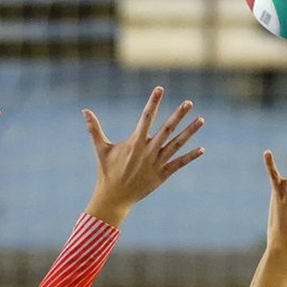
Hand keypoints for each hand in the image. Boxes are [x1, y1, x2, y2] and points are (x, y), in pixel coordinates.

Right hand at [83, 87, 204, 225]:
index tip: (160, 88)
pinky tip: (202, 149)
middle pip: (166, 129)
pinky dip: (190, 156)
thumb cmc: (107, 171)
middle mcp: (148, 151)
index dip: (153, 102)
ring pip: (177, 144)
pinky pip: (179, 164)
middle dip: (178, 115)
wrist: (114, 197)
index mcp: (135, 142)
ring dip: (189, 132)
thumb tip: (84, 110)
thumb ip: (94, 128)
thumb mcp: (101, 149)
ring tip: (201, 120)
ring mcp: (157, 163)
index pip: (146, 117)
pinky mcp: (162, 175)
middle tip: (189, 102)